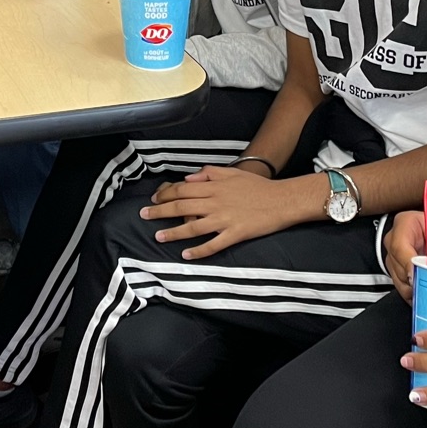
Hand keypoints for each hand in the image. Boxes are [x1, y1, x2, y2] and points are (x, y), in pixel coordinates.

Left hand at [140, 166, 323, 258]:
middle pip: (181, 207)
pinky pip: (213, 244)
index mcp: (214, 187)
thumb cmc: (258, 186)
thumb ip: (209, 174)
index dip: (165, 194)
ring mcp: (225, 219)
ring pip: (193, 227)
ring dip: (173, 233)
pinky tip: (186, 255)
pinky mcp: (235, 234)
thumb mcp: (233, 172)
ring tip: (158, 236)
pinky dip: (198, 251)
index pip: (182, 190)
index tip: (154, 199)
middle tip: (144, 216)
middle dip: (160, 212)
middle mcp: (216, 202)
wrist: (282, 199)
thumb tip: (189, 179)